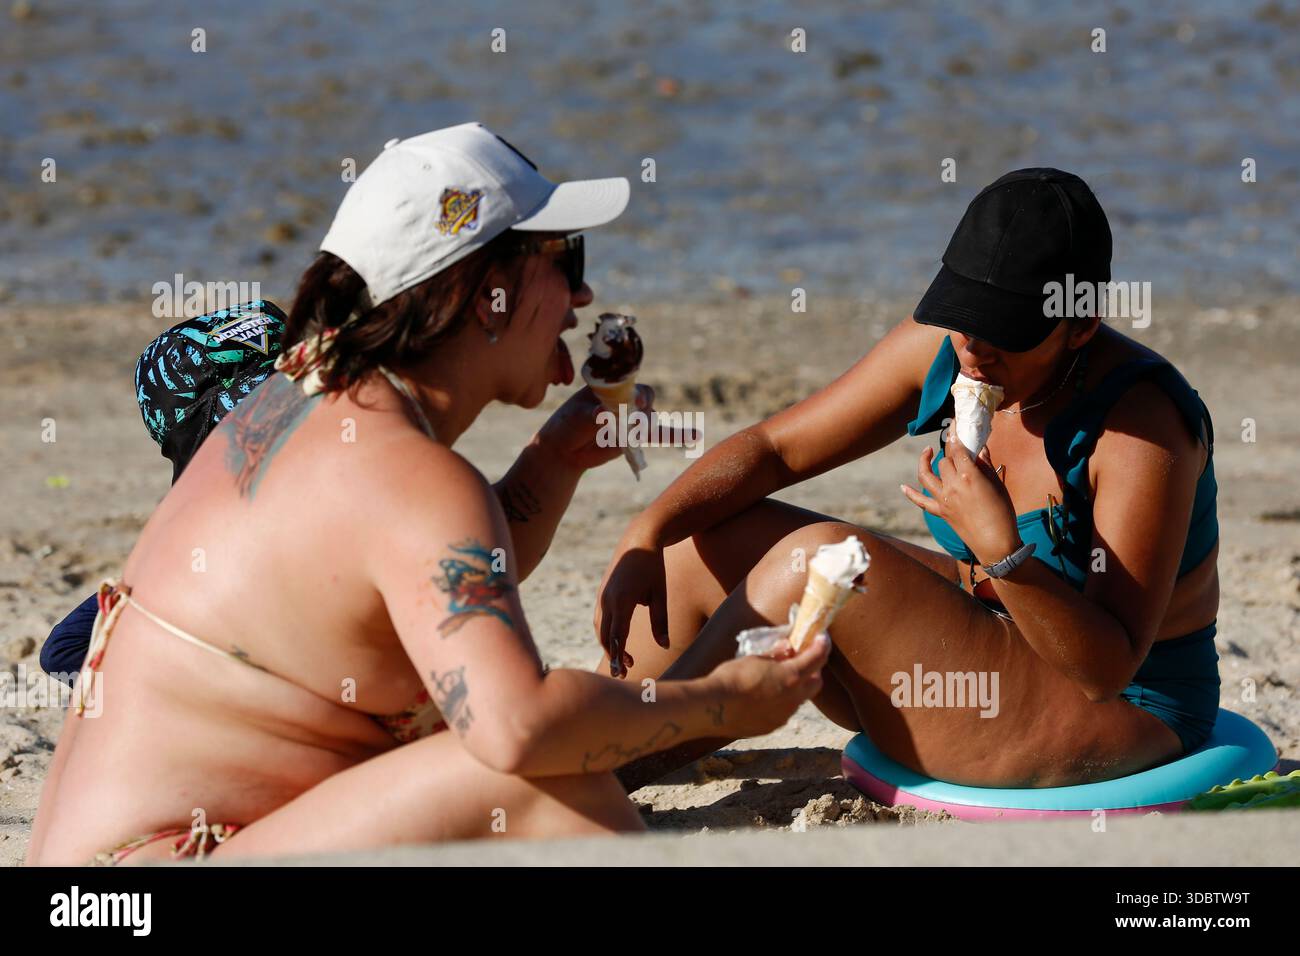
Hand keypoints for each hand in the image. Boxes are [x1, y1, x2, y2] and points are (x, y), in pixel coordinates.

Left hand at [535, 384, 696, 472]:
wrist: (566, 450)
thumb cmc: (568, 424)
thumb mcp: (577, 417)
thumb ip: (592, 414)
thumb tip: (604, 413)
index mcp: (610, 385)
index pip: (629, 379)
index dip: (636, 388)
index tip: (638, 400)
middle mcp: (624, 398)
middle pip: (645, 397)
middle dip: (643, 408)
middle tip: (636, 420)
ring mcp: (632, 417)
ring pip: (649, 418)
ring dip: (651, 426)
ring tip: (638, 436)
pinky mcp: (636, 436)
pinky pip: (658, 434)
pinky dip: (676, 434)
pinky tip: (694, 435)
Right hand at [595, 521, 667, 677]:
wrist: (638, 540)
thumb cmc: (653, 567)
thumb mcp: (660, 594)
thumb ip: (661, 621)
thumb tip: (665, 646)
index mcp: (622, 600)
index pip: (617, 635)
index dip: (618, 655)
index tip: (622, 672)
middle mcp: (608, 600)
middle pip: (604, 636)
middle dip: (612, 655)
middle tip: (623, 673)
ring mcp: (602, 596)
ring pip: (600, 629)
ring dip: (609, 645)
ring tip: (624, 660)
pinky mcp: (602, 594)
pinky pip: (600, 619)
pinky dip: (606, 633)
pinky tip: (618, 641)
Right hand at [707, 633, 830, 738]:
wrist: (712, 708)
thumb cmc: (731, 677)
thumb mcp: (753, 659)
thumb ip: (774, 655)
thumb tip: (787, 649)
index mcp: (791, 677)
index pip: (817, 658)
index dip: (822, 646)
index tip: (822, 638)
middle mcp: (793, 699)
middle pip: (816, 683)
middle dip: (812, 671)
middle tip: (801, 661)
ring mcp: (783, 716)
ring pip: (799, 699)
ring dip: (795, 688)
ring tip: (776, 680)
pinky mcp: (771, 726)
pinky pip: (783, 712)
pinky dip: (780, 702)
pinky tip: (763, 697)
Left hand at [899, 430, 1020, 564]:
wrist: (996, 543)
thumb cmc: (1003, 512)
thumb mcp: (997, 485)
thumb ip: (985, 465)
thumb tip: (980, 449)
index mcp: (969, 476)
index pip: (957, 449)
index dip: (955, 434)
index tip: (954, 424)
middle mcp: (952, 485)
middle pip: (944, 461)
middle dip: (950, 453)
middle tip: (958, 449)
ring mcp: (944, 499)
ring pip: (926, 476)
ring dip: (924, 462)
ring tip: (927, 452)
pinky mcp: (941, 512)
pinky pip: (921, 502)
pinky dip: (910, 494)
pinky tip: (902, 487)